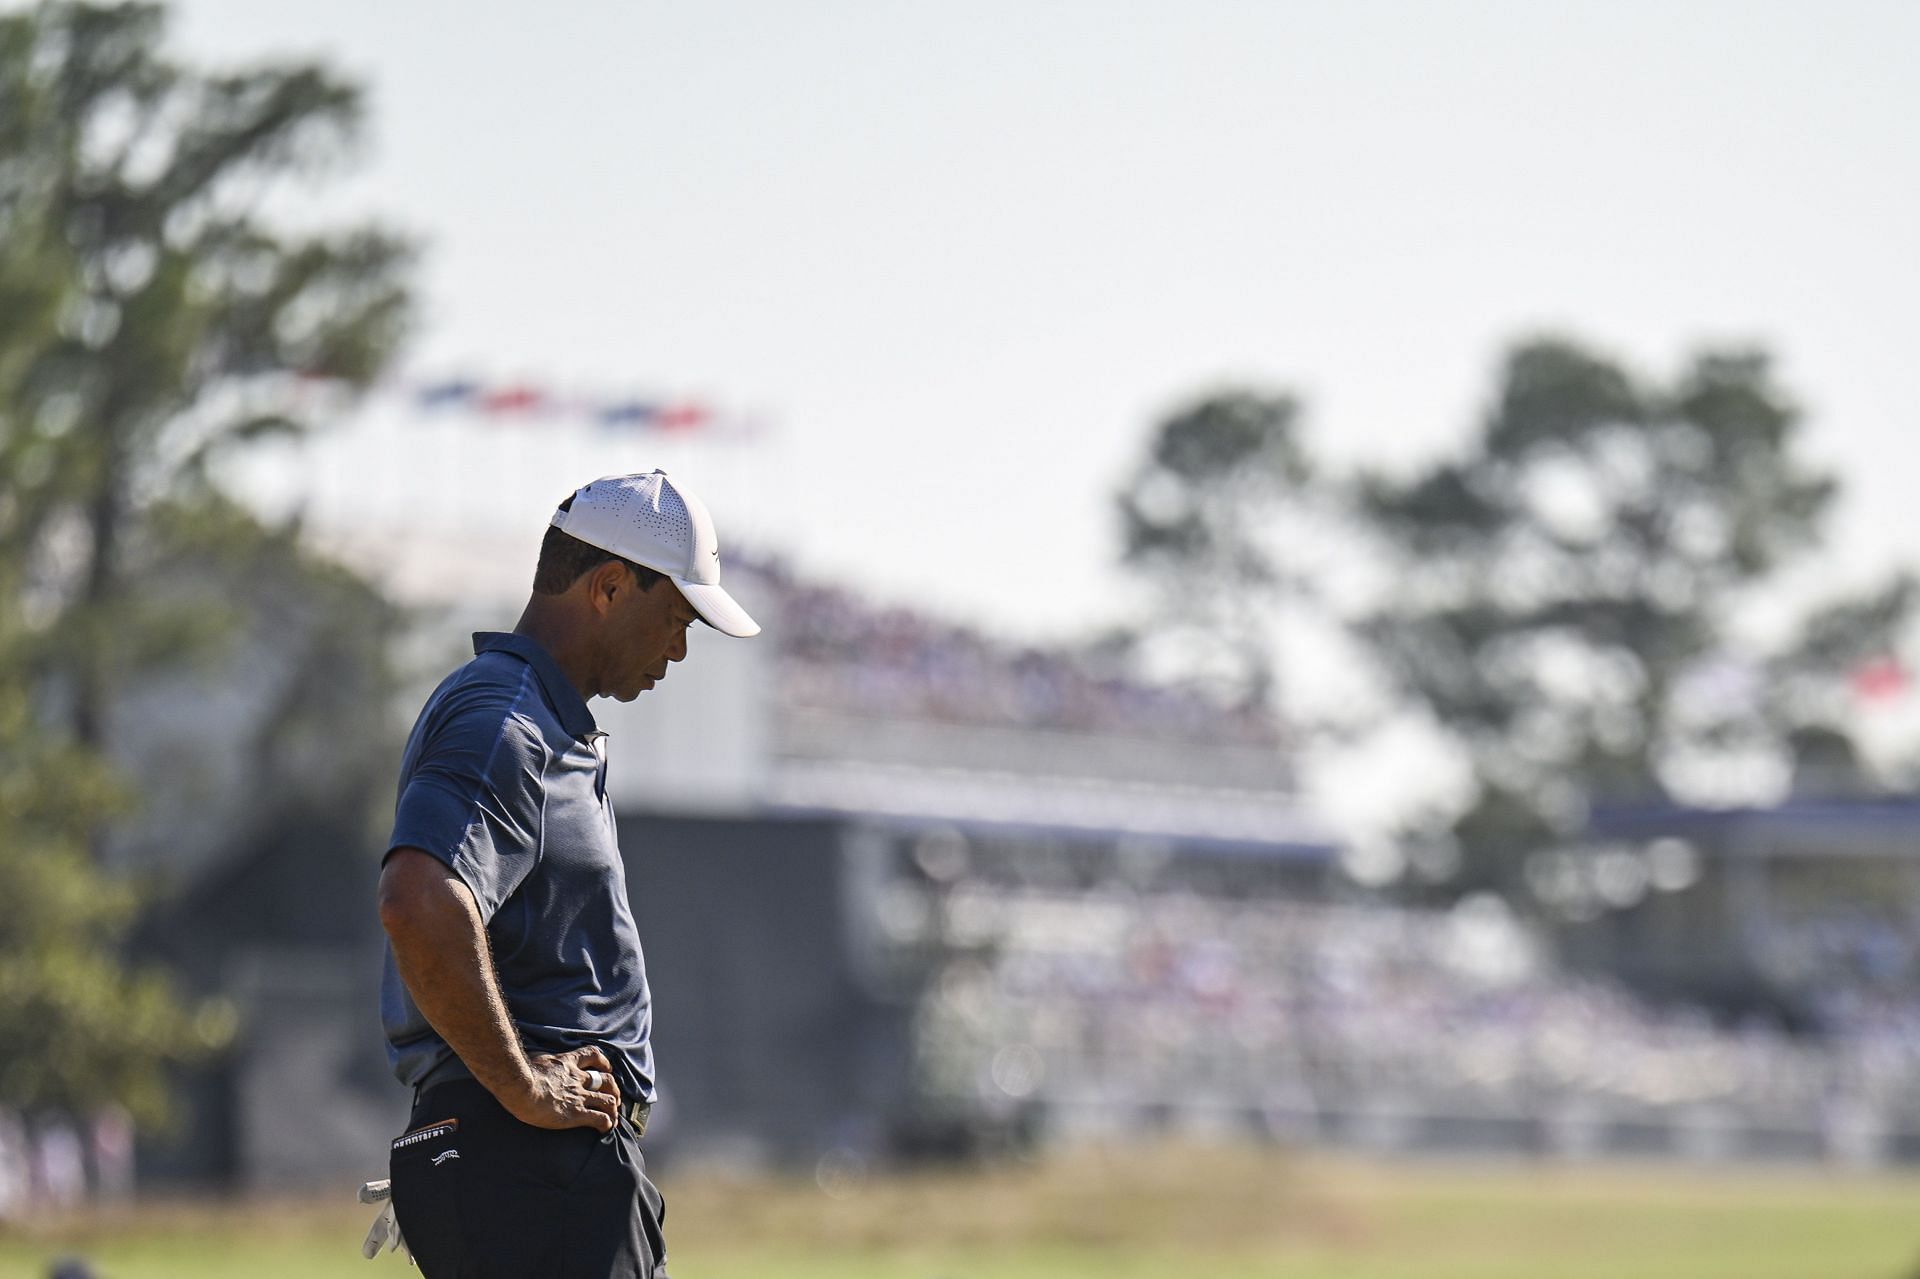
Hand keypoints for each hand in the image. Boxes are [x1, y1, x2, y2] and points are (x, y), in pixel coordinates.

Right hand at [503, 1045, 621, 1132]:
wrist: (520, 1087)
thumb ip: (543, 1060)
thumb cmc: (520, 1073)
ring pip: (607, 1101)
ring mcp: (579, 1097)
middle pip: (606, 1081)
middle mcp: (577, 1079)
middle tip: (614, 1098)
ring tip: (613, 1117)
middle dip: (614, 1090)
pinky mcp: (576, 1114)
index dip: (603, 1062)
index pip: (591, 1055)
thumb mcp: (535, 1058)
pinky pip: (599, 1119)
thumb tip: (537, 1060)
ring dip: (613, 1110)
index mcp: (567, 1063)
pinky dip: (606, 1124)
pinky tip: (605, 1129)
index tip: (606, 1069)